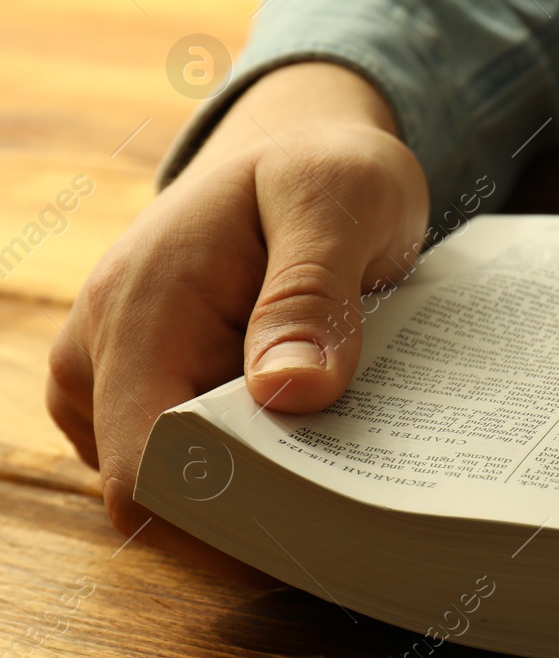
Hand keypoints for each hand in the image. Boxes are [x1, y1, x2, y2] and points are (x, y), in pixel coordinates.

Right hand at [46, 62, 428, 578]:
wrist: (299, 144)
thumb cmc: (322, 166)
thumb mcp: (338, 201)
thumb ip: (311, 294)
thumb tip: (288, 392)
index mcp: (140, 307)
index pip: (147, 463)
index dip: (226, 509)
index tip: (318, 513)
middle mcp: (100, 349)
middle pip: (164, 488)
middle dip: (257, 499)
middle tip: (358, 480)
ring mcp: (110, 372)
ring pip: (177, 482)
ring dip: (261, 478)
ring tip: (344, 433)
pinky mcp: (140, 386)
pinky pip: (189, 458)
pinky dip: (253, 458)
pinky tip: (317, 425)